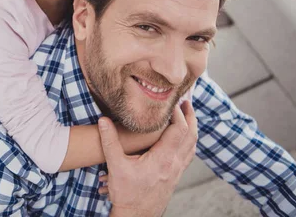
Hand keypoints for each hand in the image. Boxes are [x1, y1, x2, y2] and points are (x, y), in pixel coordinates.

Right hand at [98, 101, 197, 216]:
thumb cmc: (127, 194)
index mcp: (163, 159)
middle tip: (185, 101)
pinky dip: (188, 141)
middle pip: (191, 135)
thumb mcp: (115, 166)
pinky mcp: (175, 176)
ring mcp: (177, 171)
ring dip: (192, 128)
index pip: (179, 130)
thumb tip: (103, 121)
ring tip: (187, 114)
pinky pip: (188, 155)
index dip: (177, 113)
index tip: (170, 102)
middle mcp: (174, 164)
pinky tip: (182, 137)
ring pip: (192, 146)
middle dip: (190, 116)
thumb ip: (110, 142)